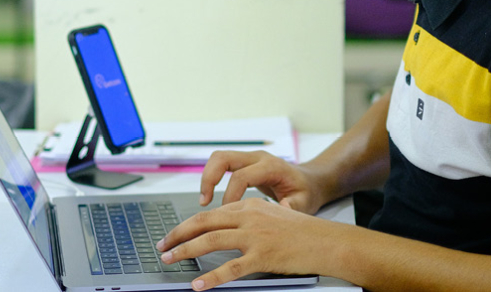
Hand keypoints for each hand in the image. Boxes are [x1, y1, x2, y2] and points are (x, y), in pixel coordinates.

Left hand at [156, 198, 341, 289]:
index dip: (187, 224)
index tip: (174, 234)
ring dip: (186, 251)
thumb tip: (223, 230)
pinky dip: (211, 277)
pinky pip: (231, 268)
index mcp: (249, 205)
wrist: (328, 241)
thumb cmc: (302, 233)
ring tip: (170, 260)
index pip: (210, 213)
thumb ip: (247, 220)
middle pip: (203, 222)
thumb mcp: (271, 216)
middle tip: (162, 245)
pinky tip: (199, 285)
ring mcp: (255, 236)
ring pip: (211, 241)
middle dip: (178, 234)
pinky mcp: (263, 256)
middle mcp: (249, 216)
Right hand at [199, 150, 333, 214]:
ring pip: (218, 157)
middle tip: (204, 202)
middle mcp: (258, 157)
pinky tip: (211, 197)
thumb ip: (294, 207)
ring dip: (207, 177)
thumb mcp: (305, 203)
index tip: (226, 215)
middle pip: (223, 157)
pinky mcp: (244, 162)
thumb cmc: (306, 193)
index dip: (229, 195)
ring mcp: (250, 157)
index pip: (241, 176)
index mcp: (271, 167)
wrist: (309, 181)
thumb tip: (282, 208)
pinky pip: (222, 164)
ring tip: (205, 200)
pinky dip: (212, 177)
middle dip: (209, 178)